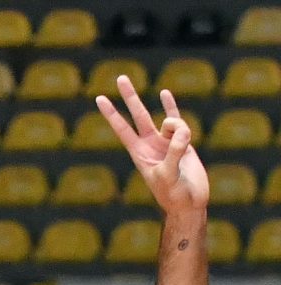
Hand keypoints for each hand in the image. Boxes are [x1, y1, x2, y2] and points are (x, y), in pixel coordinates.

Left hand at [96, 75, 209, 214]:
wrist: (189, 203)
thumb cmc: (174, 195)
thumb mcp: (169, 175)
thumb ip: (173, 152)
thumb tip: (181, 131)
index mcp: (139, 154)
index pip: (122, 129)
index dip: (111, 114)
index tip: (99, 99)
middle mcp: (150, 145)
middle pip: (138, 115)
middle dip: (130, 96)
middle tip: (120, 78)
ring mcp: (166, 142)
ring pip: (171, 121)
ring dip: (180, 128)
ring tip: (184, 147)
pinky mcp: (183, 141)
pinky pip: (177, 118)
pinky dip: (171, 106)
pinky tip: (165, 93)